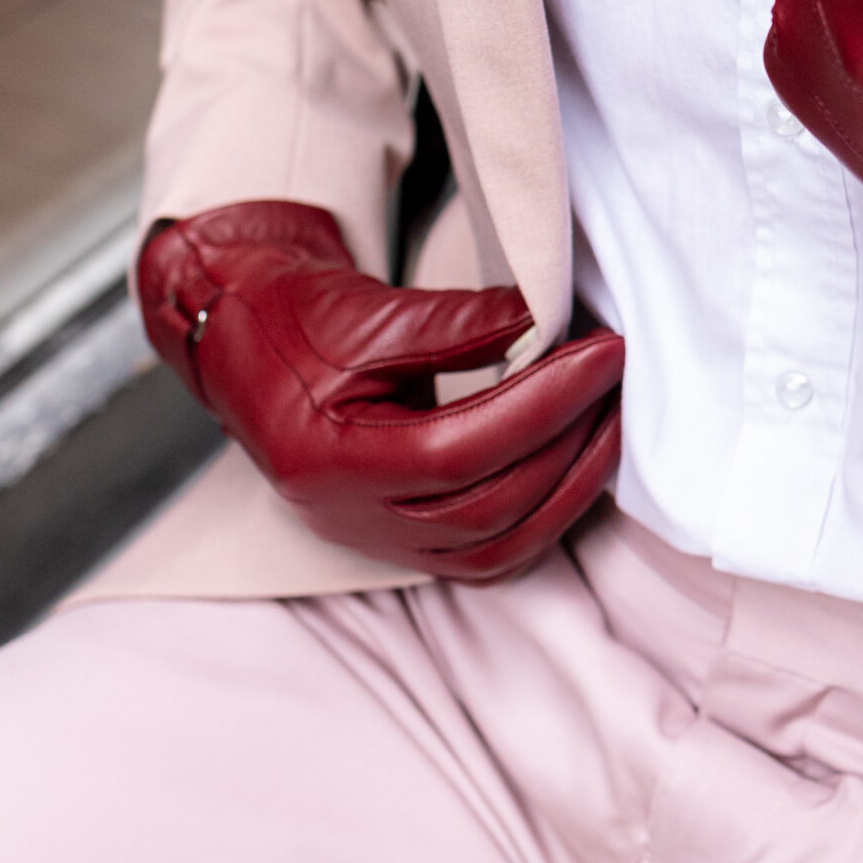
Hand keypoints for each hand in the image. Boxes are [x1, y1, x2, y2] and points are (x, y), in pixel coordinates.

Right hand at [137, 201, 621, 579]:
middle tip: (618, 375)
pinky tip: (582, 466)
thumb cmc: (293, 320)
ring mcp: (377, 538)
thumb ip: (458, 321)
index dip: (542, 403)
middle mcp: (350, 516)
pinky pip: (490, 555)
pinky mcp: (402, 542)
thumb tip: (549, 321)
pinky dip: (545, 517)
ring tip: (614, 417)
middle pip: (488, 507)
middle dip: (569, 441)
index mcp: (327, 459)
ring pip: (497, 546)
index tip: (602, 351)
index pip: (458, 449)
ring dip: (571, 485)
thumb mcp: (367, 308)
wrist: (244, 343)